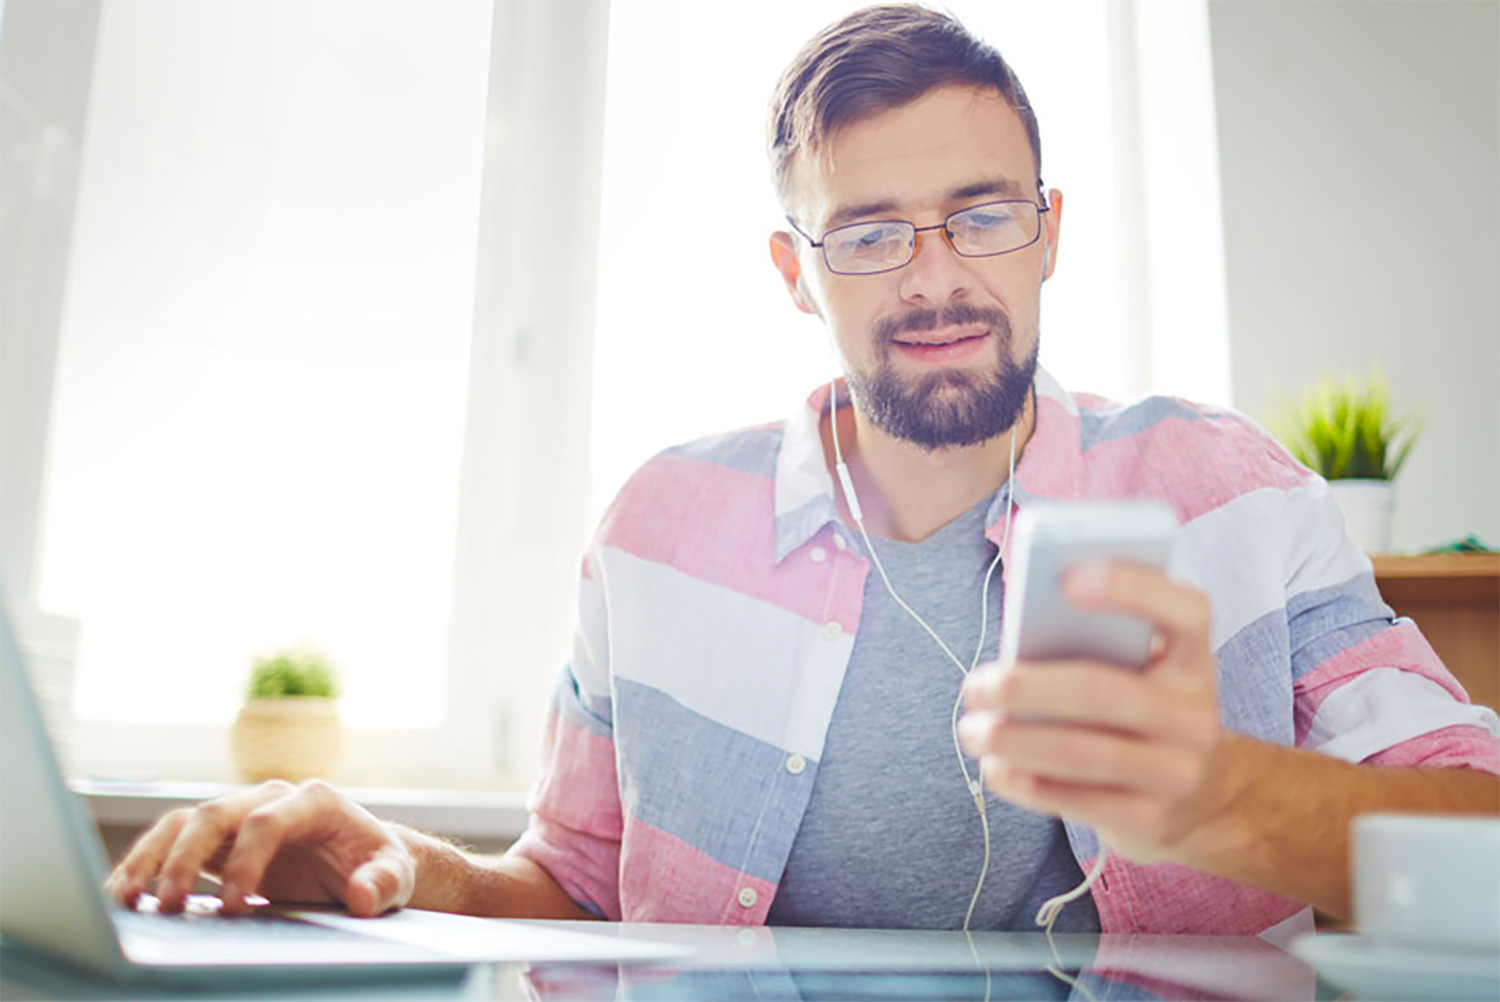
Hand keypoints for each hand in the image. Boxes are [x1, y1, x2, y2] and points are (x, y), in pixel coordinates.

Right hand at [105, 780, 415, 916]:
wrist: (366, 860)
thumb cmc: (379, 864)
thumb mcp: (394, 875)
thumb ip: (383, 883)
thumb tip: (363, 896)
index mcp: (315, 801)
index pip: (269, 820)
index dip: (247, 860)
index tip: (234, 904)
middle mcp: (272, 798)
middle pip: (216, 814)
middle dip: (187, 856)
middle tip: (169, 904)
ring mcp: (243, 814)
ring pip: (186, 822)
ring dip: (153, 856)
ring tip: (126, 897)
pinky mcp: (223, 839)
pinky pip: (175, 841)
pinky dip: (148, 862)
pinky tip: (125, 892)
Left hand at [959, 561, 1234, 862]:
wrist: (1201, 800)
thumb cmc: (1141, 712)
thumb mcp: (1140, 673)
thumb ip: (1094, 648)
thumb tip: (1017, 648)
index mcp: (1192, 659)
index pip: (1184, 610)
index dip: (1132, 587)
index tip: (1066, 578)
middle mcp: (1193, 713)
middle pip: (1103, 691)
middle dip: (1026, 687)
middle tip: (975, 686)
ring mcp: (1177, 771)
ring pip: (1080, 751)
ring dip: (1012, 740)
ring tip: (971, 730)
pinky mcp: (1149, 818)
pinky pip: (1073, 799)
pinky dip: (1023, 781)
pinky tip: (995, 768)